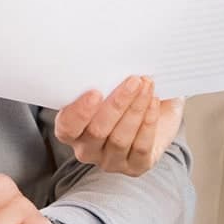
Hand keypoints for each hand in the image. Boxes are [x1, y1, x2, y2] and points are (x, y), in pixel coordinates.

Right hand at [54, 76, 184, 175]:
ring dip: (136, 109)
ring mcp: (110, 161)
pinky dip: (149, 122)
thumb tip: (111, 56)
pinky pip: (140, 147)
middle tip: (134, 80)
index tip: (95, 92)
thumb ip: (105, 76)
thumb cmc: (126, 95)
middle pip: (97, 131)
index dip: (79, 112)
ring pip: (120, 138)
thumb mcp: (111, 84)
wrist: (156, 113)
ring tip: (147, 85)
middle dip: (117, 103)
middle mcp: (87, 150)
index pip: (67, 127)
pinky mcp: (135, 167)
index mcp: (71, 130)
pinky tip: (154, 103)